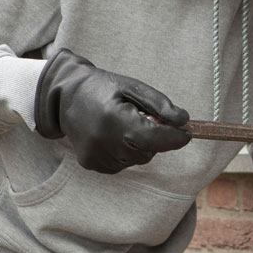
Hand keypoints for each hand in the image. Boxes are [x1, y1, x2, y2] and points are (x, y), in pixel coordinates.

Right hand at [34, 49, 191, 173]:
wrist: (66, 96)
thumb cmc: (104, 88)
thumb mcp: (134, 87)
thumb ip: (160, 105)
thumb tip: (184, 121)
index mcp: (114, 118)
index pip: (154, 137)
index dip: (174, 138)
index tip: (187, 133)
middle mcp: (103, 140)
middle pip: (148, 151)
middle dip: (155, 138)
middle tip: (146, 119)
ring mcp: (94, 155)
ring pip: (136, 160)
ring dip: (140, 146)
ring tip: (126, 125)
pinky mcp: (90, 163)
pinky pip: (121, 165)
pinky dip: (126, 153)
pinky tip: (115, 136)